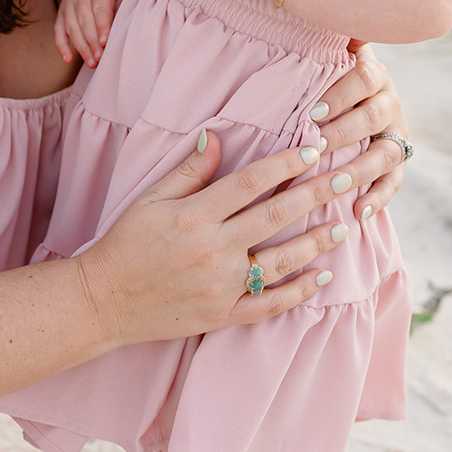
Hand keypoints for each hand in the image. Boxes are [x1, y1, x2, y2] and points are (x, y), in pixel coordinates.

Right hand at [55, 0, 133, 66]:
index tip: (105, 43)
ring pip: (71, 26)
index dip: (102, 26)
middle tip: (99, 57)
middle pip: (84, 19)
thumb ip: (121, 12)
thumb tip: (118, 36)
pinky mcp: (61, 11)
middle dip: (91, 41)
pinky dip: (62, 45)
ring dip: (80, 46)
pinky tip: (67, 59)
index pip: (100, 8)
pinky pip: (58, 30)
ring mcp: (68, 1)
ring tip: (91, 62)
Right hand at [78, 131, 351, 349]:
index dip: (285, 164)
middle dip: (316, 194)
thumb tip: (215, 136)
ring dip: (316, 241)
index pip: (251, 182)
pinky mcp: (223, 315)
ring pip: (281, 260)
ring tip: (343, 225)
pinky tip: (322, 276)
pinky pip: (270, 304)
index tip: (313, 149)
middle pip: (276, 216)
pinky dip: (299, 291)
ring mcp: (221, 286)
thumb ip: (188, 171)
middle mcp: (213, 249)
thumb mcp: (150, 199)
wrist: (104, 300)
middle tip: (346, 177)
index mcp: (196, 215)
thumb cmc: (125, 243)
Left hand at [309, 41, 408, 219]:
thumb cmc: (329, 72)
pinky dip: (379, 197)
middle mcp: (388, 100)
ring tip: (337, 183)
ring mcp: (396, 131)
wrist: (361, 93)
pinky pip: (395, 180)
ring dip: (361, 169)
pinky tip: (360, 212)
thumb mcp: (328, 53)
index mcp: (371, 72)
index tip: (311, 112)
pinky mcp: (399, 159)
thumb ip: (322, 37)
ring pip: (385, 152)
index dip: (338, 95)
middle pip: (371, 117)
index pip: (359, 79)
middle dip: (343, 133)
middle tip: (316, 147)